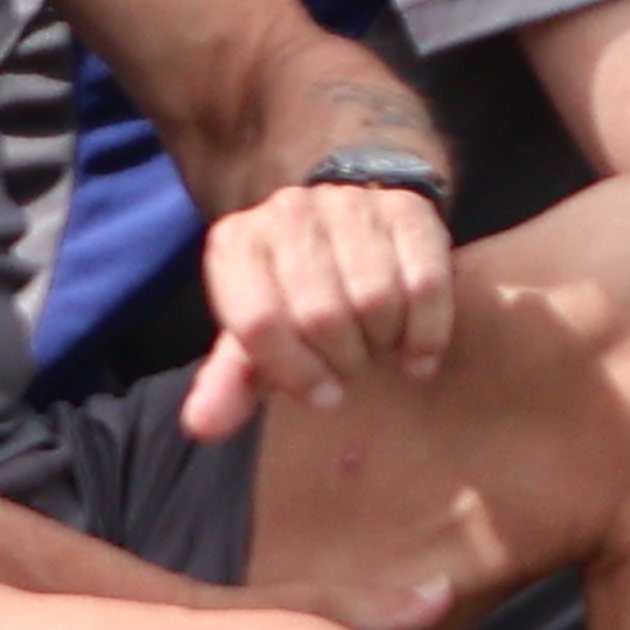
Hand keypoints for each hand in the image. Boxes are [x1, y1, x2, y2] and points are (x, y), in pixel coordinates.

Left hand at [179, 180, 456, 439]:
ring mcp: (349, 205)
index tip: (322, 396)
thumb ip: (229, 382)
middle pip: (323, 315)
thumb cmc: (291, 298)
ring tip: (378, 346)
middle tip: (350, 366)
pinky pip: (425, 283)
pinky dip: (427, 332)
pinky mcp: (406, 208)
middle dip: (343, 360)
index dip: (296, 373)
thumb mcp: (253, 339)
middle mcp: (288, 214)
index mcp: (236, 246)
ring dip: (384, 342)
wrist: (340, 228)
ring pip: (377, 298)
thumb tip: (202, 425)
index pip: (261, 323)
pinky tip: (417, 351)